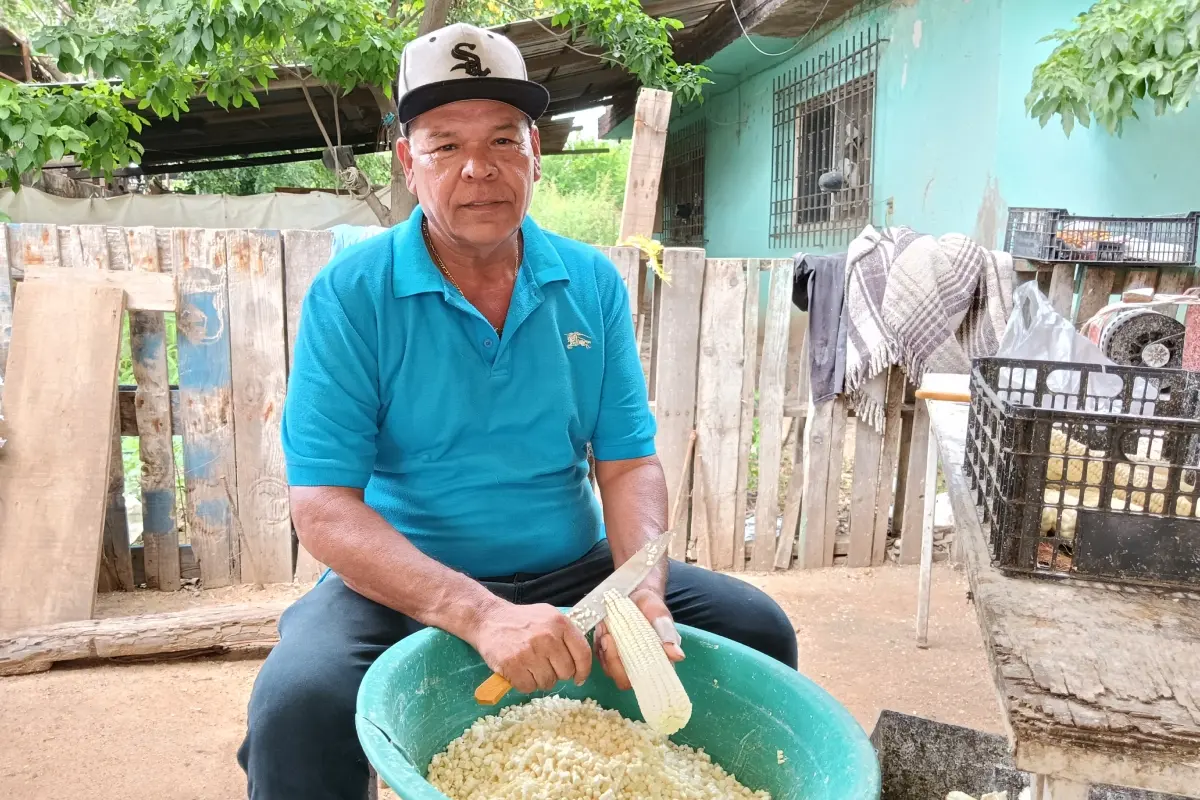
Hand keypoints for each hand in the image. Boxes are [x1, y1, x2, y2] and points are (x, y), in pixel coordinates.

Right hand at [471, 601, 593, 693]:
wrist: (489, 619)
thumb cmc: (522, 620)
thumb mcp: (548, 616)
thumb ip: (566, 634)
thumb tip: (582, 661)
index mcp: (560, 623)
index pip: (583, 653)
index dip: (583, 670)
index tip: (579, 678)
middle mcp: (547, 637)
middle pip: (566, 672)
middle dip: (557, 673)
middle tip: (545, 666)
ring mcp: (529, 651)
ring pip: (548, 682)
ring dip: (540, 680)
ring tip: (530, 666)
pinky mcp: (512, 665)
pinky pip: (529, 687)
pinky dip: (525, 684)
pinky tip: (520, 671)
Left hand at [593, 588, 683, 690]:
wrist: (632, 593)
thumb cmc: (649, 604)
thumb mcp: (659, 613)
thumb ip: (667, 632)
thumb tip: (678, 656)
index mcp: (657, 662)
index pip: (646, 681)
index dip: (634, 673)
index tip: (627, 652)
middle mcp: (639, 667)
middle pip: (623, 680)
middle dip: (613, 660)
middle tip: (608, 637)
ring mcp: (622, 662)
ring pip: (609, 670)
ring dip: (604, 650)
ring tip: (605, 627)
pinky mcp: (607, 654)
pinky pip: (599, 658)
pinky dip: (598, 644)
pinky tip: (602, 628)